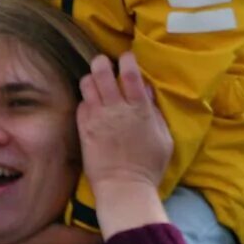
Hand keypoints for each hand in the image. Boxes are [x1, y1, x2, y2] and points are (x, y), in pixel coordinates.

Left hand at [78, 52, 171, 203]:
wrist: (123, 186)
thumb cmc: (149, 165)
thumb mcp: (163, 137)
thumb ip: (154, 112)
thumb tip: (146, 92)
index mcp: (139, 109)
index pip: (131, 75)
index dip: (127, 61)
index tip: (126, 57)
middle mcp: (115, 109)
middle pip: (102, 74)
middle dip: (101, 62)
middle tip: (103, 62)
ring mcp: (96, 118)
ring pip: (86, 86)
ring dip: (90, 79)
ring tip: (95, 82)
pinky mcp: (83, 129)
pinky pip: (80, 105)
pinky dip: (85, 100)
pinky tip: (91, 104)